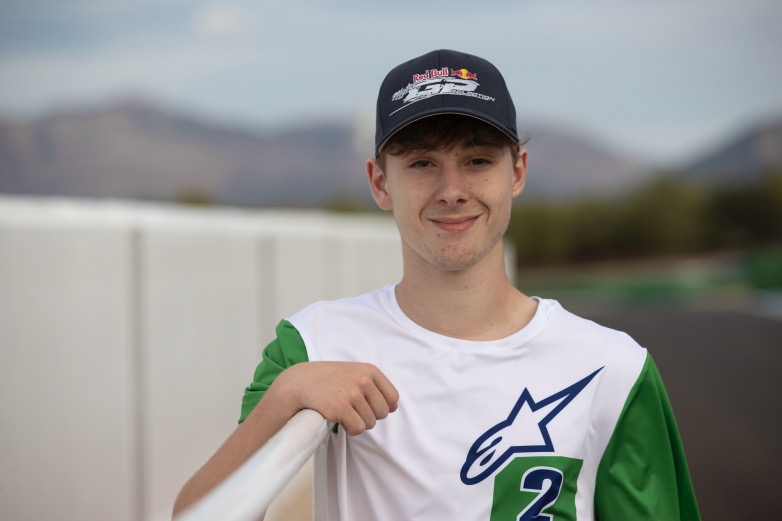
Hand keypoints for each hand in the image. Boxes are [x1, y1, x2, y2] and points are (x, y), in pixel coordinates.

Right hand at [273, 362, 398, 435]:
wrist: (301, 382)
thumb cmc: (330, 379)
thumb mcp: (355, 373)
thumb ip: (375, 387)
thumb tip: (394, 407)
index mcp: (370, 371)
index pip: (393, 397)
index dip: (382, 406)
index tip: (368, 405)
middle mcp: (363, 381)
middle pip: (382, 413)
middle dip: (369, 416)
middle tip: (352, 409)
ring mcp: (353, 394)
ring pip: (370, 423)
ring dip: (358, 422)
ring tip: (343, 412)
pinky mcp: (342, 408)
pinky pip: (357, 429)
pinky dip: (350, 429)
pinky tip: (340, 420)